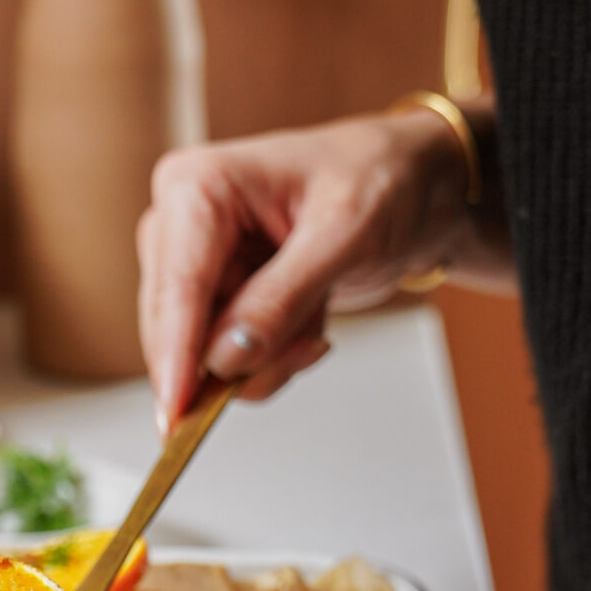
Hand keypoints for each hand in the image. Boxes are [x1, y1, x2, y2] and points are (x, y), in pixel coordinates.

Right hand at [137, 108, 487, 432]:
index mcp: (196, 187)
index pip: (176, 287)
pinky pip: (228, 359)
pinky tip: (308, 320)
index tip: (176, 410)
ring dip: (270, 354)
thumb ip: (281, 298)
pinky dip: (276, 355)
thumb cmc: (383, 180)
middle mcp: (181, 226)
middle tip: (308, 342)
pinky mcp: (217, 299)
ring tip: (317, 315)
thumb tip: (226, 356)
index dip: (176, 355)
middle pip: (178, 329)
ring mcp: (197, 267)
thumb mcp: (344, 234)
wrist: (414, 187)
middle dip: (247, 352)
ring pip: (204, 355)